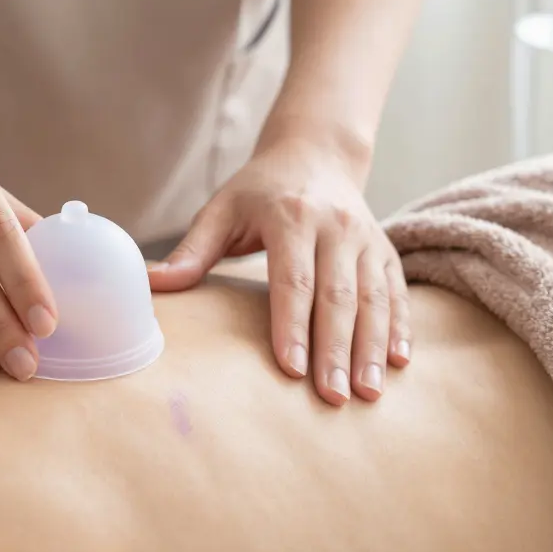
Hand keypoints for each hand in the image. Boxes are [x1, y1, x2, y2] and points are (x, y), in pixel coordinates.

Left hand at [148, 137, 410, 405]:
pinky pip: (397, 292)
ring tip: (366, 392)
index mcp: (291, 217)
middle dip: (336, 350)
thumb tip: (151, 285)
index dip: (292, 324)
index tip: (290, 367)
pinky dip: (400, 328)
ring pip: (374, 299)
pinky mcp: (385, 250)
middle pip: (337, 296)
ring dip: (372, 348)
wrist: (315, 153)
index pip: (293, 279)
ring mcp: (366, 238)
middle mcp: (336, 226)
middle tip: (331, 397)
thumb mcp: (220, 209)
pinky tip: (399, 363)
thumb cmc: (258, 191)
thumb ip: (191, 251)